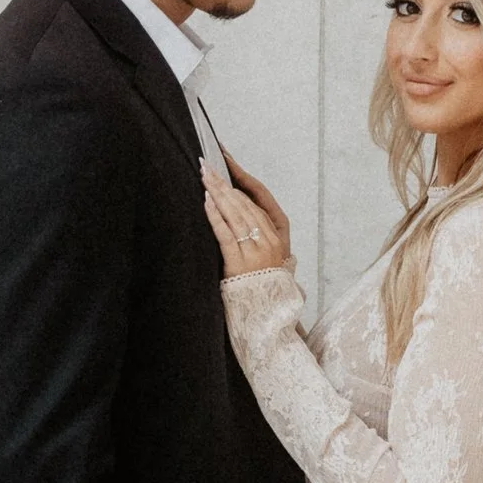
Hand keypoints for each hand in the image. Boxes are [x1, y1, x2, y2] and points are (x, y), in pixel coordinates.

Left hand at [202, 159, 292, 280]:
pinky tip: (207, 202)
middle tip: (207, 165)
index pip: (257, 202)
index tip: (226, 165)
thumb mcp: (269, 258)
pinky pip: (226, 235)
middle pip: (244, 204)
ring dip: (217, 193)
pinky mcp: (239, 265)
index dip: (240, 182)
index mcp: (278, 238)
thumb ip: (257, 235)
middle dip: (224, 183)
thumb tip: (238, 209)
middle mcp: (269, 242)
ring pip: (236, 215)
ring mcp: (256, 253)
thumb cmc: (263, 285)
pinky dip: (215, 216)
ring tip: (204, 176)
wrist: (267, 316)